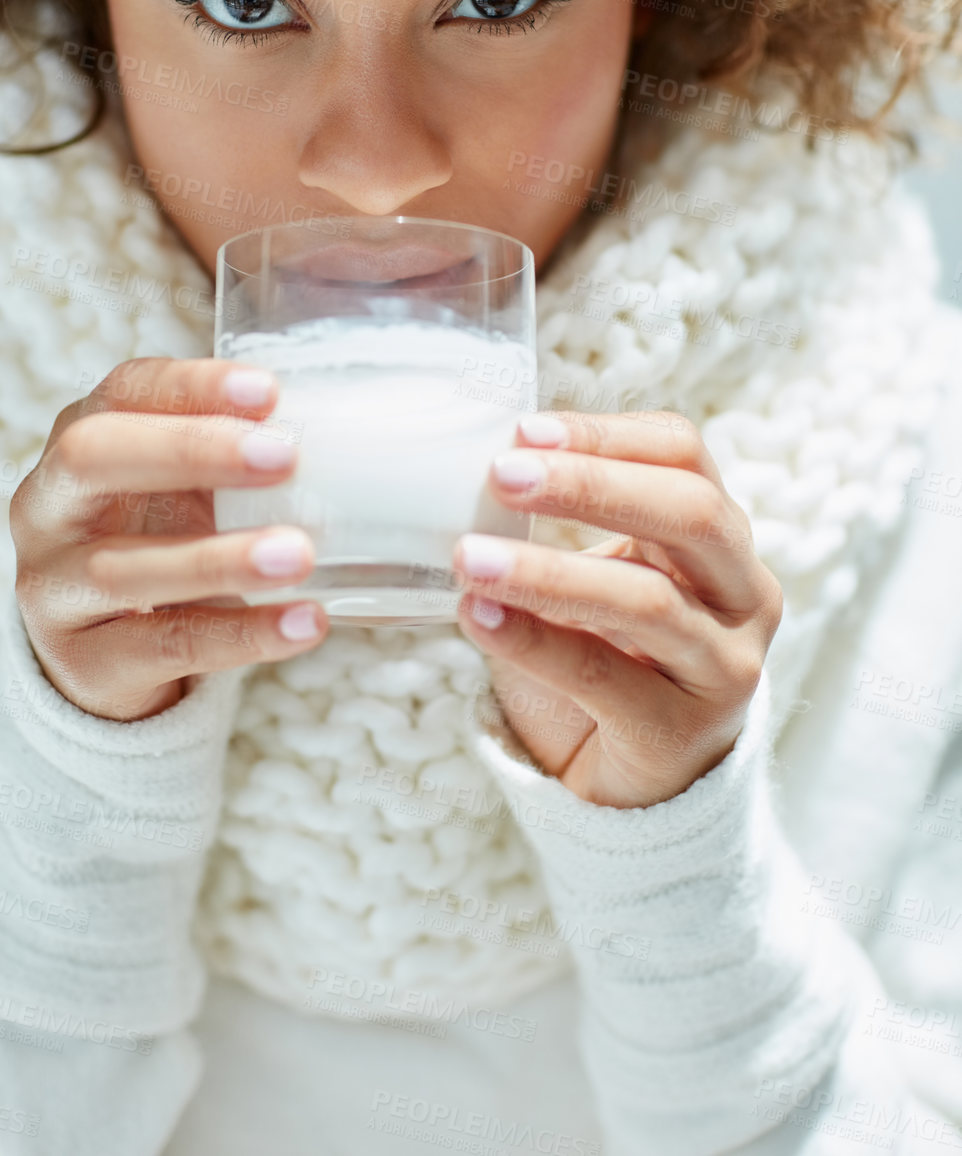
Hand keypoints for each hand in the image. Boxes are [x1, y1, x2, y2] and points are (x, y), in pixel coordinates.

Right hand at [10, 358, 327, 720]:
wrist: (105, 658)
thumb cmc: (160, 542)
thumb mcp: (184, 489)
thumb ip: (235, 458)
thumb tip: (348, 434)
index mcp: (78, 441)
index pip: (122, 391)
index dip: (190, 386)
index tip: (268, 391)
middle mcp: (46, 507)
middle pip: (91, 457)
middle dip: (188, 450)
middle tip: (283, 457)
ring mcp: (52, 588)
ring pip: (122, 567)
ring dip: (219, 557)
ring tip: (299, 554)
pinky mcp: (82, 662)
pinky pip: (163, 647)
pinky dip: (240, 635)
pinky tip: (302, 623)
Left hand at [453, 410, 782, 808]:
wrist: (634, 783)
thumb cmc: (611, 653)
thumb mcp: (602, 572)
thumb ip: (568, 521)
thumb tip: (482, 467)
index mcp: (719, 535)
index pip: (683, 455)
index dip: (606, 435)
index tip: (524, 431)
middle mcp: (742, 592)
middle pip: (689, 512)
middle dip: (591, 486)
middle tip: (503, 475)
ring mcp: (725, 664)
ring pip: (648, 599)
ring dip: (547, 572)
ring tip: (471, 557)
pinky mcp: (682, 730)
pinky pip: (602, 676)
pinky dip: (533, 641)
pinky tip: (480, 616)